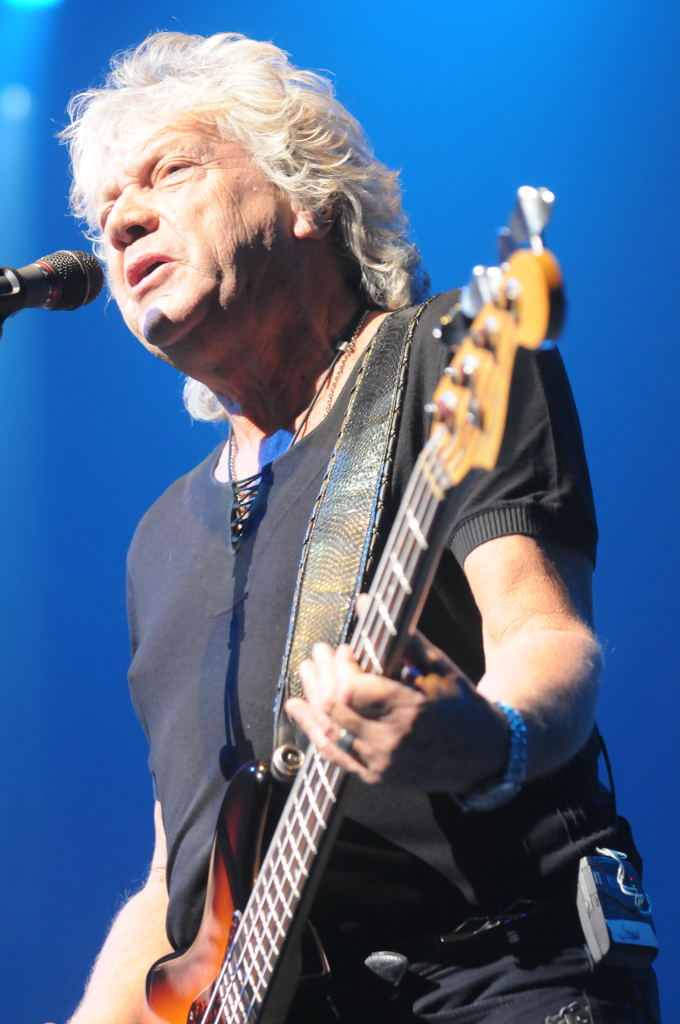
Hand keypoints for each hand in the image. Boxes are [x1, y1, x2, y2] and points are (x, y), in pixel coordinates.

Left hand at [285, 628, 506, 790]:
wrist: (485, 754)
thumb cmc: (463, 704)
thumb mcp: (440, 666)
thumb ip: (402, 636)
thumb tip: (366, 602)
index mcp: (410, 711)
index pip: (353, 690)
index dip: (341, 667)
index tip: (346, 649)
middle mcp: (392, 742)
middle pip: (335, 709)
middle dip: (322, 676)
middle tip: (318, 653)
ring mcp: (382, 764)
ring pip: (329, 731)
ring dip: (311, 699)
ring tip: (305, 671)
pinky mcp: (375, 776)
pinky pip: (334, 754)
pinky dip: (313, 730)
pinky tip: (299, 708)